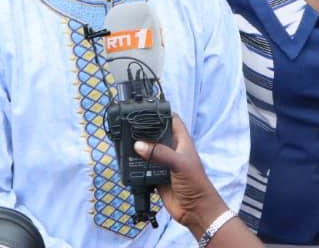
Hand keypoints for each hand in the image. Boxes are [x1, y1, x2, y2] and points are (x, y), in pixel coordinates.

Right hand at [133, 115, 229, 238]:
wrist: (195, 210)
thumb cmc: (195, 183)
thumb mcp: (179, 164)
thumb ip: (159, 153)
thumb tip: (139, 145)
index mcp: (181, 141)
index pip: (172, 120)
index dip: (161, 113)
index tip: (145, 109)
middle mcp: (172, 150)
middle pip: (156, 135)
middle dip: (144, 131)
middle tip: (128, 127)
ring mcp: (163, 163)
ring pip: (148, 151)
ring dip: (138, 150)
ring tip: (124, 143)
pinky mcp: (156, 176)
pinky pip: (143, 168)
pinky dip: (136, 166)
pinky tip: (127, 163)